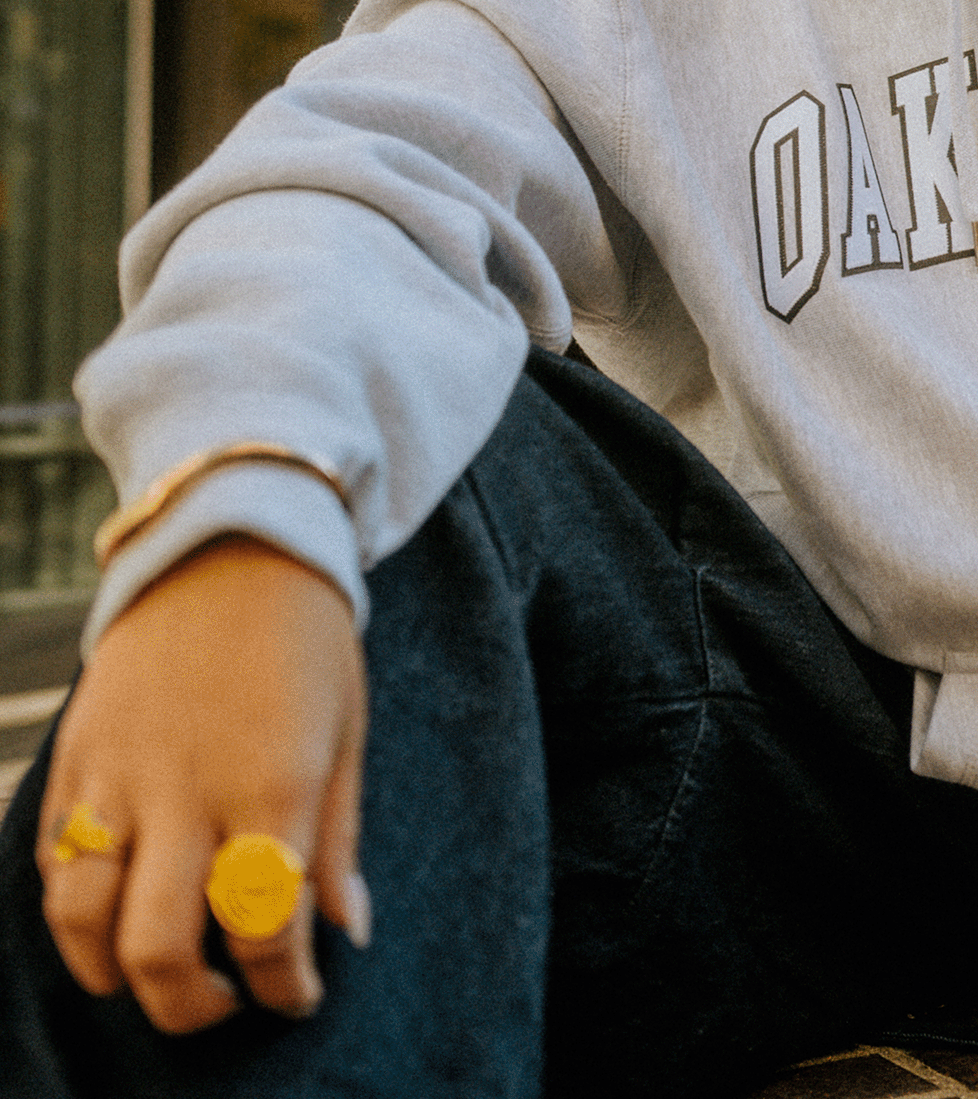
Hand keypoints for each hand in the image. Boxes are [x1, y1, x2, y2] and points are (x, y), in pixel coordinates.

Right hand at [35, 535, 367, 1032]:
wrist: (232, 543)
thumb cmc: (307, 636)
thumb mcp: (349, 730)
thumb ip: (339, 839)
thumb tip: (346, 931)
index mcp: (273, 784)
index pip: (266, 929)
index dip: (283, 985)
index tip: (297, 997)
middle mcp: (187, 791)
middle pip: (160, 950)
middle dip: (191, 1007)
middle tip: (227, 1003)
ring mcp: (118, 777)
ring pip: (83, 922)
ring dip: (116, 973)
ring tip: (160, 973)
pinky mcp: (74, 759)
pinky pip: (55, 864)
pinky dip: (76, 911)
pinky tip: (116, 914)